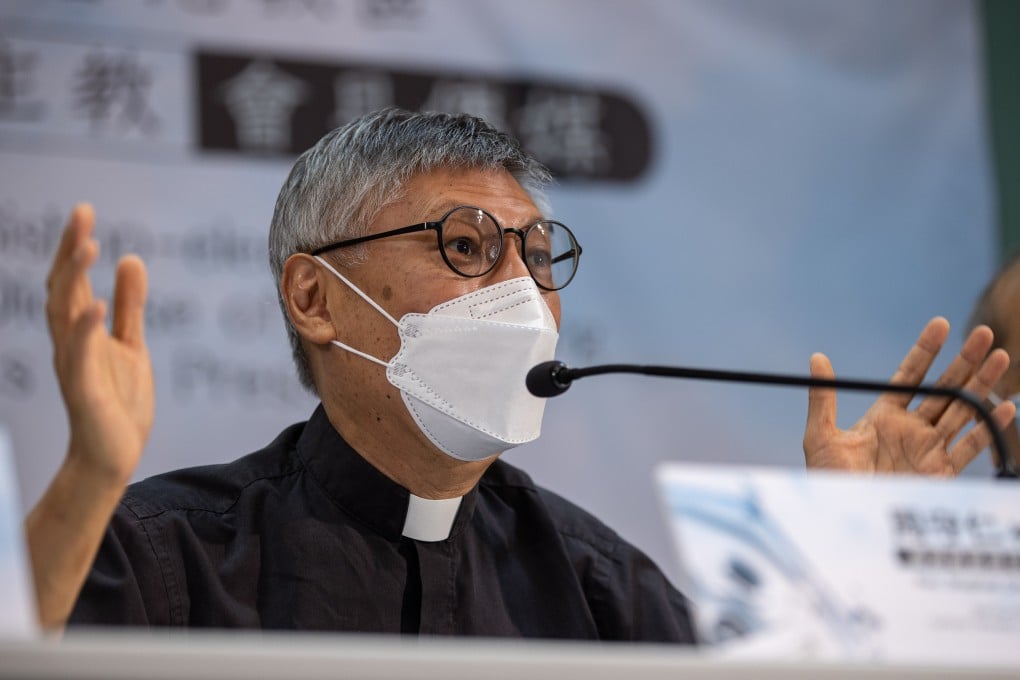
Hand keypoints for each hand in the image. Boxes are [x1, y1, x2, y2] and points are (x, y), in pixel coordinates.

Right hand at [46, 203, 153, 483]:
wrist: (113, 456)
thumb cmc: (118, 401)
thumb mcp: (132, 343)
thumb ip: (131, 305)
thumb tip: (131, 258)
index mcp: (82, 330)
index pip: (74, 280)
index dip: (75, 246)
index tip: (85, 210)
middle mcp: (71, 343)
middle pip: (64, 287)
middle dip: (71, 250)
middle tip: (82, 213)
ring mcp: (74, 365)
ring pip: (65, 315)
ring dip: (76, 280)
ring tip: (90, 246)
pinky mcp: (84, 391)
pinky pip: (80, 357)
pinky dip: (86, 330)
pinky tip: (98, 307)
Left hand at [803, 317, 1015, 474]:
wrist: (844, 519)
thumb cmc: (828, 480)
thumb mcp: (820, 436)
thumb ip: (822, 398)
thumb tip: (816, 359)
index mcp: (883, 416)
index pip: (910, 376)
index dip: (926, 350)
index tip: (940, 324)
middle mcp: (910, 429)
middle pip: (943, 388)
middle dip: (964, 361)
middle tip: (983, 333)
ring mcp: (928, 449)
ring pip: (962, 410)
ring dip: (982, 384)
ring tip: (1001, 356)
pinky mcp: (941, 473)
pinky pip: (970, 446)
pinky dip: (988, 427)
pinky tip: (1003, 407)